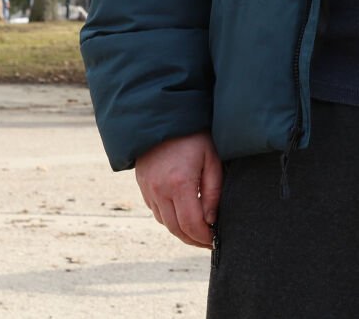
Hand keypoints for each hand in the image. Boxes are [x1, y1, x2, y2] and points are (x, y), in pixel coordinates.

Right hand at [134, 132, 221, 248]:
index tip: (215, 241)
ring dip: (181, 232)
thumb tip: (211, 220)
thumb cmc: (193, 135)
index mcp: (179, 184)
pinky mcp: (143, 186)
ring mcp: (148, 189)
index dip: (204, 237)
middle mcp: (159, 190)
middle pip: (176, 229)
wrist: (163, 116)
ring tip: (198, 232)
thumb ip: (213, 191)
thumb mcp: (211, 159)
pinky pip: (156, 211)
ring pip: (164, 223)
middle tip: (208, 242)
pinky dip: (169, 219)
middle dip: (193, 240)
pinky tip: (182, 216)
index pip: (191, 224)